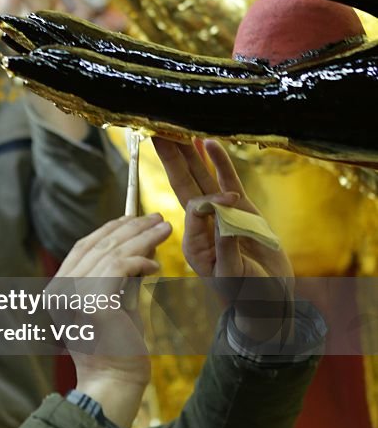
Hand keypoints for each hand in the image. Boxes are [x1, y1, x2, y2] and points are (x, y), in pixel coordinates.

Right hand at [52, 213, 171, 427]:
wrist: (114, 384)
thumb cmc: (117, 348)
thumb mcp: (114, 302)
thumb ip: (119, 275)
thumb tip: (140, 243)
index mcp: (58, 290)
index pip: (82, 248)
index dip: (108, 230)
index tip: (132, 217)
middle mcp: (60, 290)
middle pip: (97, 245)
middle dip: (130, 227)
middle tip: (157, 217)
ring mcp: (74, 295)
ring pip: (112, 252)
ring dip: (142, 237)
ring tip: (165, 229)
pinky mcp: (94, 302)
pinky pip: (121, 267)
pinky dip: (142, 261)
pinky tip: (156, 266)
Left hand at [153, 136, 293, 342]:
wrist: (268, 299)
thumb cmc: (249, 294)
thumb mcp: (235, 276)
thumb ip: (227, 248)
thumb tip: (224, 218)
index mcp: (193, 242)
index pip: (194, 210)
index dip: (208, 200)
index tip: (230, 201)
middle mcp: (201, 224)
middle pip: (183, 183)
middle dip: (172, 157)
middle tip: (158, 130)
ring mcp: (219, 214)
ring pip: (201, 177)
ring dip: (190, 153)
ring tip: (179, 127)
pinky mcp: (239, 210)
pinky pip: (226, 181)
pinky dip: (218, 162)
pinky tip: (209, 142)